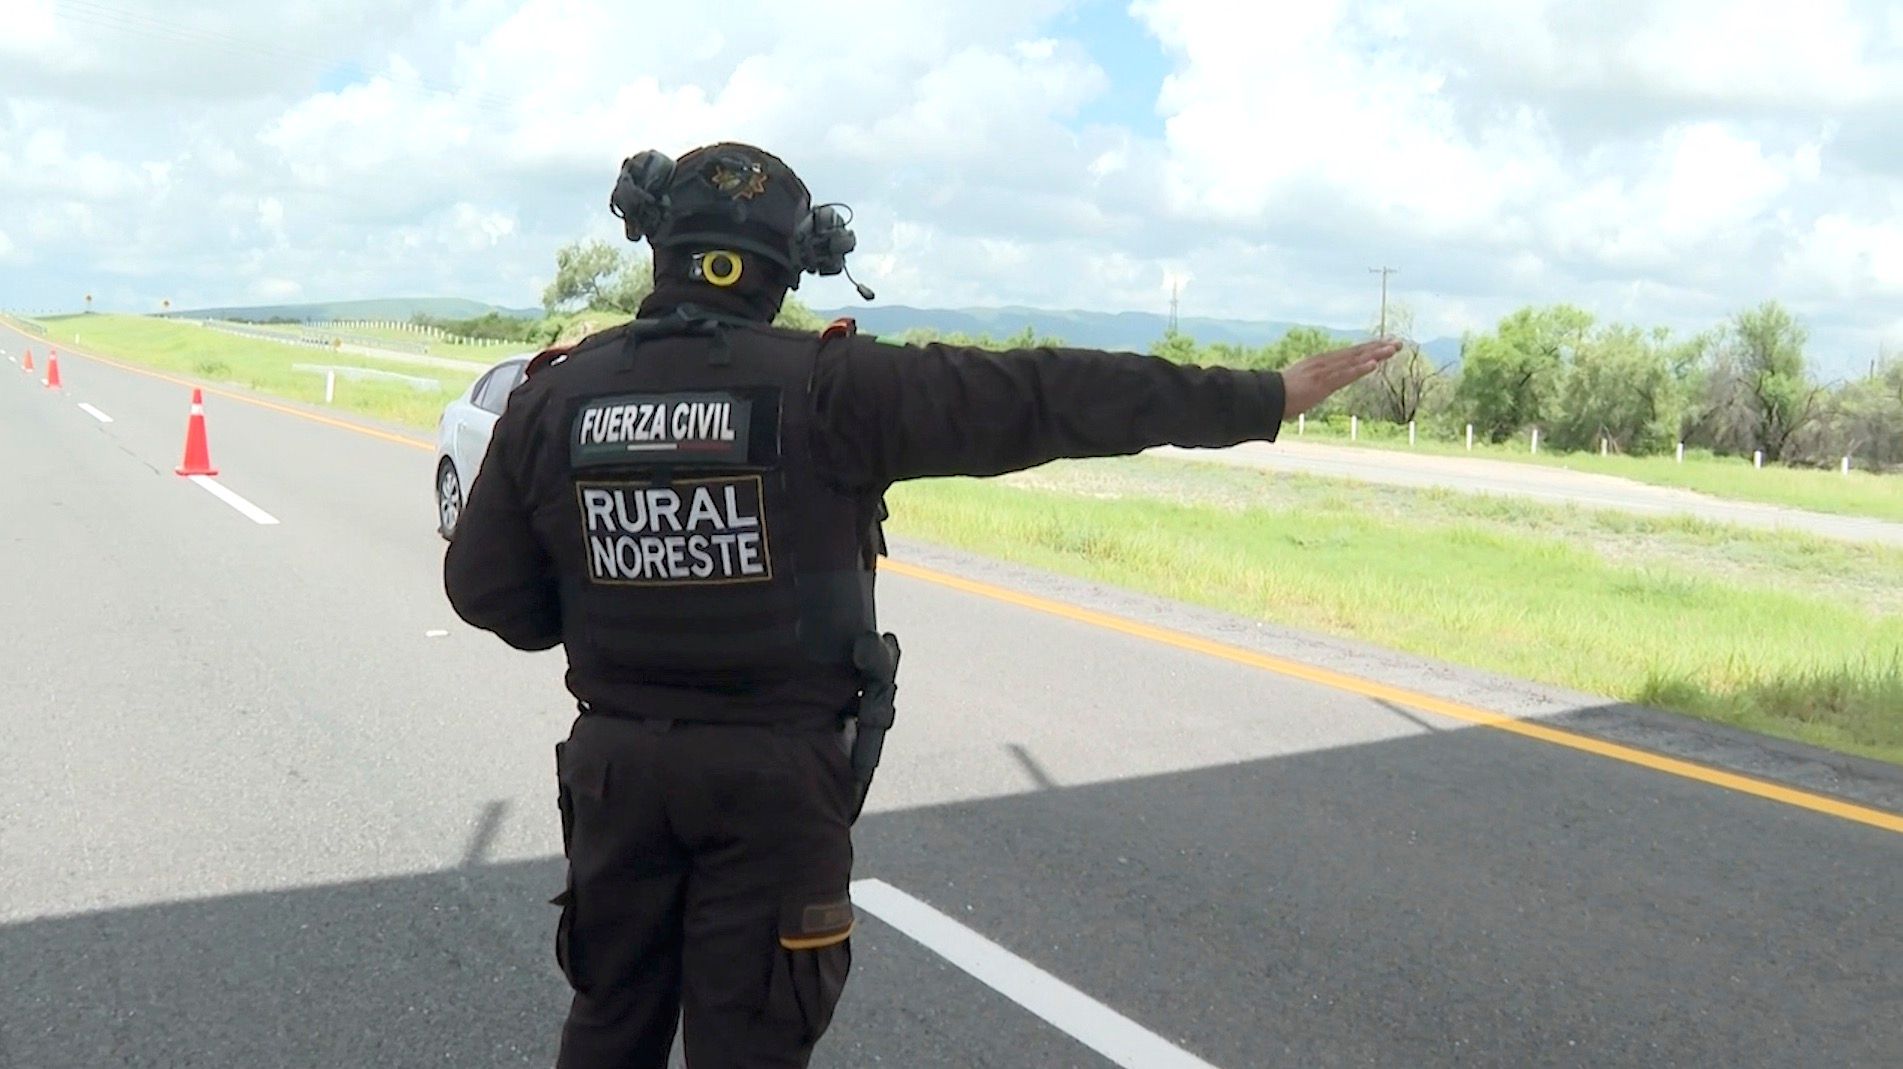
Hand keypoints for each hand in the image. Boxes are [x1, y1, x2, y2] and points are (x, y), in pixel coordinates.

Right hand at [1281, 339, 1401, 419]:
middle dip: (1377, 347)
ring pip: (1354, 360)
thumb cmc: (1280, 395)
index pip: (1349, 354)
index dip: (1368, 348)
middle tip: (1398, 342)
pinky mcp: (1322, 383)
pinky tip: (1374, 364)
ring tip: (1392, 349)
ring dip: (1375, 354)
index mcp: (1320, 363)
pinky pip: (1345, 375)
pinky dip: (1359, 369)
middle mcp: (1324, 363)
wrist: (1266, 398)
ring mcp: (1324, 372)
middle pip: (1355, 353)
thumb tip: (1317, 389)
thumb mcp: (1301, 386)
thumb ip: (1313, 385)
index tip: (1385, 343)